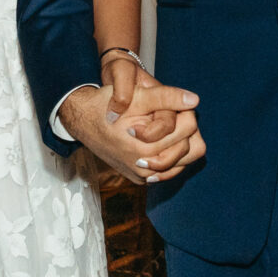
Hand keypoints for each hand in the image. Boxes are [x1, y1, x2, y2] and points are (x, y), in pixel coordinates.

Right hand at [64, 70, 203, 184]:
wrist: (82, 120)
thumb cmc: (108, 105)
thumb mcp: (137, 96)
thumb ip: (166, 97)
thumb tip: (195, 100)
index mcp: (147, 148)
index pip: (189, 128)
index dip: (185, 110)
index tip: (173, 103)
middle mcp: (146, 169)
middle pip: (190, 147)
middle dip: (184, 127)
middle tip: (170, 113)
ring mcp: (143, 177)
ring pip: (183, 162)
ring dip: (180, 143)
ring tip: (166, 127)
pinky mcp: (140, 179)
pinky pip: (169, 171)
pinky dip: (170, 155)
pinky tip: (160, 140)